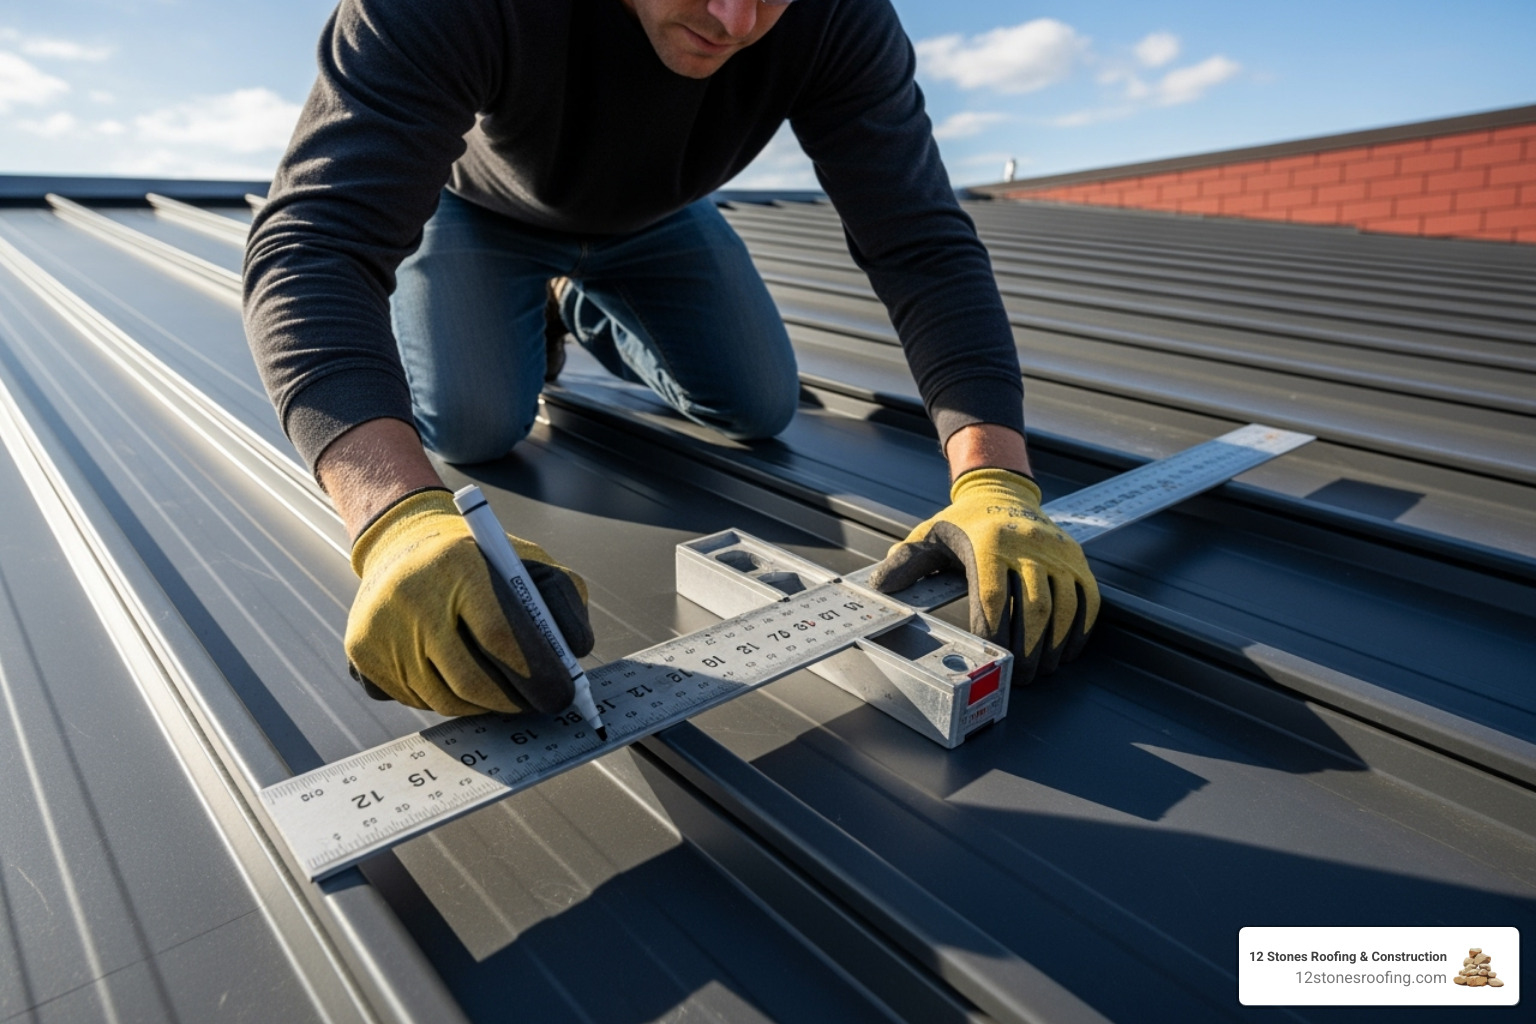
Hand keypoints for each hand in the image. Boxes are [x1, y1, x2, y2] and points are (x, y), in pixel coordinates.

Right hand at [344, 489, 593, 714]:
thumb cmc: (481, 560)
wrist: (405, 544)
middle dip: (512, 702)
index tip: (561, 695)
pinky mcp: (361, 653)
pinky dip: (443, 700)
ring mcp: (379, 627)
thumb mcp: (528, 562)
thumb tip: (576, 654)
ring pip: (442, 700)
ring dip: (479, 706)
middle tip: (537, 704)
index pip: (501, 637)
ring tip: (500, 691)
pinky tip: (454, 675)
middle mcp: (411, 594)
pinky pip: (413, 701)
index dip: (536, 675)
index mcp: (459, 563)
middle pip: (470, 680)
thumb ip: (561, 600)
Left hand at [868, 469, 1098, 683]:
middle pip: (1035, 606)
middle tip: (1020, 676)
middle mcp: (1028, 546)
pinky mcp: (1076, 558)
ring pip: (1065, 606)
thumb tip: (880, 587)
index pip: (992, 594)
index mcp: (989, 543)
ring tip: (1042, 669)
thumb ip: (907, 561)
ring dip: (1055, 644)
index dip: (993, 629)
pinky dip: (1080, 628)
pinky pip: (1087, 598)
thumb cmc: (964, 523)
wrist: (1002, 491)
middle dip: (1028, 648)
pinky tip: (1066, 650)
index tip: (991, 655)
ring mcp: (1057, 553)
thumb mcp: (930, 534)